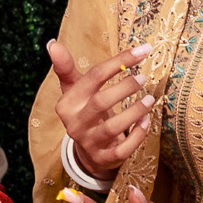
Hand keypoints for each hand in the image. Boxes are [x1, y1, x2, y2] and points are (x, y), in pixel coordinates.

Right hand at [44, 37, 153, 182]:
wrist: (87, 151)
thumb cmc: (83, 110)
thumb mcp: (73, 90)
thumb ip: (65, 67)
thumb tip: (52, 43)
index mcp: (67, 102)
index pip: (93, 77)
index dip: (118, 61)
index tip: (142, 50)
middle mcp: (75, 123)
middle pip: (100, 102)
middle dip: (125, 88)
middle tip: (143, 77)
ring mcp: (89, 142)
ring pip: (112, 128)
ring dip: (134, 112)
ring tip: (151, 99)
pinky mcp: (103, 158)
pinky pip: (122, 149)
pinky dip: (137, 135)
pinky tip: (147, 121)